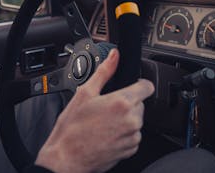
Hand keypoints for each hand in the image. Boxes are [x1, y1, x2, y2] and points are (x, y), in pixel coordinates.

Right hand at [35, 48, 154, 172]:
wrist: (66, 158)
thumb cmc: (72, 128)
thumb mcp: (85, 93)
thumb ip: (104, 71)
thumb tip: (114, 55)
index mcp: (122, 102)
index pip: (147, 86)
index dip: (139, 83)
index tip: (130, 86)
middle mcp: (131, 120)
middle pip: (140, 103)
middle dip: (127, 102)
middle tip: (106, 107)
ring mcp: (132, 136)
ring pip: (136, 120)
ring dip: (125, 119)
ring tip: (103, 122)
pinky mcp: (131, 150)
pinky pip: (133, 135)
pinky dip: (123, 133)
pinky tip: (106, 133)